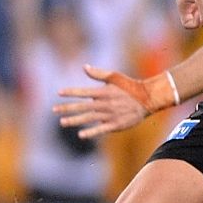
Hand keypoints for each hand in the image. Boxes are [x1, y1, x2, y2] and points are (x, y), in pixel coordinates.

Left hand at [55, 66, 177, 138]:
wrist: (148, 99)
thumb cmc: (129, 87)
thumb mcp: (115, 77)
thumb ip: (98, 74)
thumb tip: (83, 67)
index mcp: (104, 92)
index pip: (84, 92)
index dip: (71, 92)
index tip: (59, 92)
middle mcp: (105, 103)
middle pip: (82, 107)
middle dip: (67, 108)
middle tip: (54, 110)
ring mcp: (110, 115)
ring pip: (89, 118)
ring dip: (74, 120)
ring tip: (62, 122)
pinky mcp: (116, 124)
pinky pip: (101, 129)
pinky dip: (91, 132)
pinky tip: (81, 135)